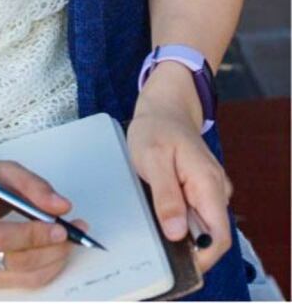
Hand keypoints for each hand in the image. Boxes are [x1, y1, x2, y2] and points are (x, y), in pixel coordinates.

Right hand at [0, 159, 88, 289]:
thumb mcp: (3, 171)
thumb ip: (34, 185)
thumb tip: (61, 206)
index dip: (31, 236)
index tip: (60, 229)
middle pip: (10, 261)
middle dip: (48, 251)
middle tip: (72, 236)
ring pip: (17, 277)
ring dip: (49, 264)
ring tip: (66, 244)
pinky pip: (15, 283)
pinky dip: (39, 271)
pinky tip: (50, 255)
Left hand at [128, 67, 232, 275]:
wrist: (164, 108)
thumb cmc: (157, 129)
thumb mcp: (153, 159)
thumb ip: (166, 196)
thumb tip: (177, 233)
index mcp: (208, 184)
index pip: (219, 237)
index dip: (201, 257)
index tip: (177, 263)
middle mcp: (216, 190)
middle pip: (209, 236)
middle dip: (185, 244)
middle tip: (155, 235)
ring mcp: (210, 191)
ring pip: (201, 226)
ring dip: (180, 229)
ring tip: (154, 211)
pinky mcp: (201, 190)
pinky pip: (194, 214)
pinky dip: (178, 217)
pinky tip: (160, 205)